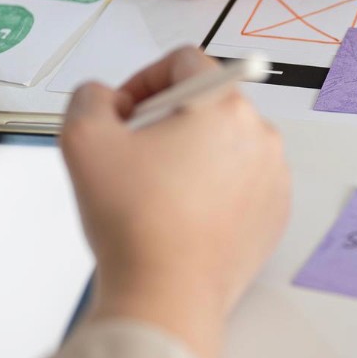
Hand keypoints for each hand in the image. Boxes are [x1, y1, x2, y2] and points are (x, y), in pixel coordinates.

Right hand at [59, 47, 290, 357]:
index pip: (185, 61)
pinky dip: (211, 190)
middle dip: (165, 121)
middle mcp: (259, 136)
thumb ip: (89, 97)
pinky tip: (179, 216)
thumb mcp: (82, 138)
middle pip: (206, 104)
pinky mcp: (274, 214)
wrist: (166, 295)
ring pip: (224, 145)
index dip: (143, 80)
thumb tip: (105, 99)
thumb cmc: (136, 224)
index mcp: (223, 106)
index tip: (125, 112)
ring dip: (189, 156)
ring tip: (154, 193)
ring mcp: (272, 177)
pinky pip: (240, 183)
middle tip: (132, 157)